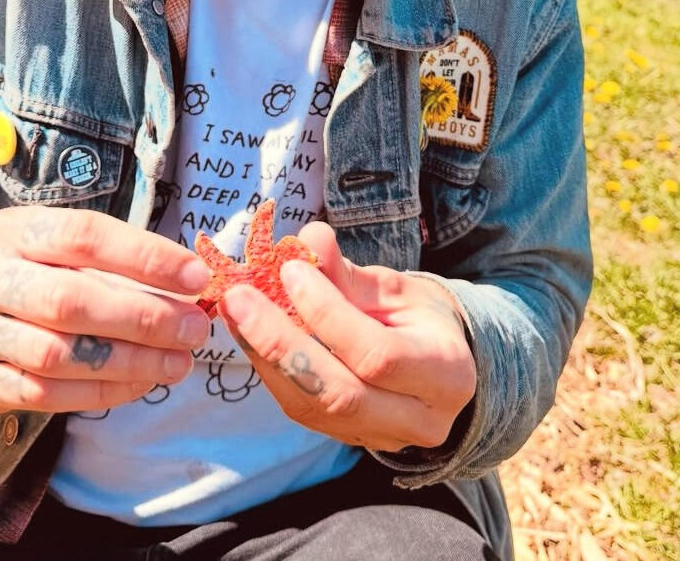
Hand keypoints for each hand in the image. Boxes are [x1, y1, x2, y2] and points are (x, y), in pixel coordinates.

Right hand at [0, 206, 212, 415]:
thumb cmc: (27, 275)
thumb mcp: (53, 246)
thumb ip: (111, 258)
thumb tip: (188, 281)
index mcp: (14, 231)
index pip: (84, 237)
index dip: (144, 257)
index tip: (195, 277)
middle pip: (70, 300)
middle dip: (143, 317)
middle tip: (194, 328)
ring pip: (59, 354)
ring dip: (129, 361)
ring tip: (178, 362)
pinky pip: (48, 394)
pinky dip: (102, 392)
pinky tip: (142, 384)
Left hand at [218, 222, 475, 452]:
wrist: (442, 367)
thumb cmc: (420, 319)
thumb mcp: (397, 288)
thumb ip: (349, 273)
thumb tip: (308, 238)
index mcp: (445, 373)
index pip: (377, 354)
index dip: (328, 313)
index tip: (291, 270)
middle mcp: (418, 420)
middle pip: (339, 393)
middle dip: (281, 343)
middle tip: (239, 297)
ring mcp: (380, 439)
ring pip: (311, 408)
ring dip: (264, 355)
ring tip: (235, 310)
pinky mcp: (346, 440)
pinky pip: (300, 410)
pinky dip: (268, 369)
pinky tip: (247, 332)